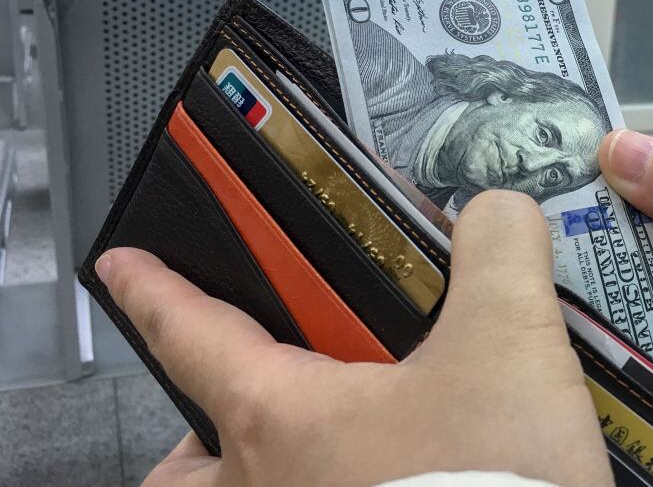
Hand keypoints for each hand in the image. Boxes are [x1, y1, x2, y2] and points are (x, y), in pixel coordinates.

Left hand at [96, 191, 611, 486]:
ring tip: (336, 438)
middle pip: (184, 468)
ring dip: (261, 469)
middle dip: (202, 431)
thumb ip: (499, 253)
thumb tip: (500, 213)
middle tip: (259, 396)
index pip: (191, 336)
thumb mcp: (509, 341)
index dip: (155, 290)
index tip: (122, 267)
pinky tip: (401, 468)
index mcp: (283, 418)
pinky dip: (332, 481)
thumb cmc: (488, 482)